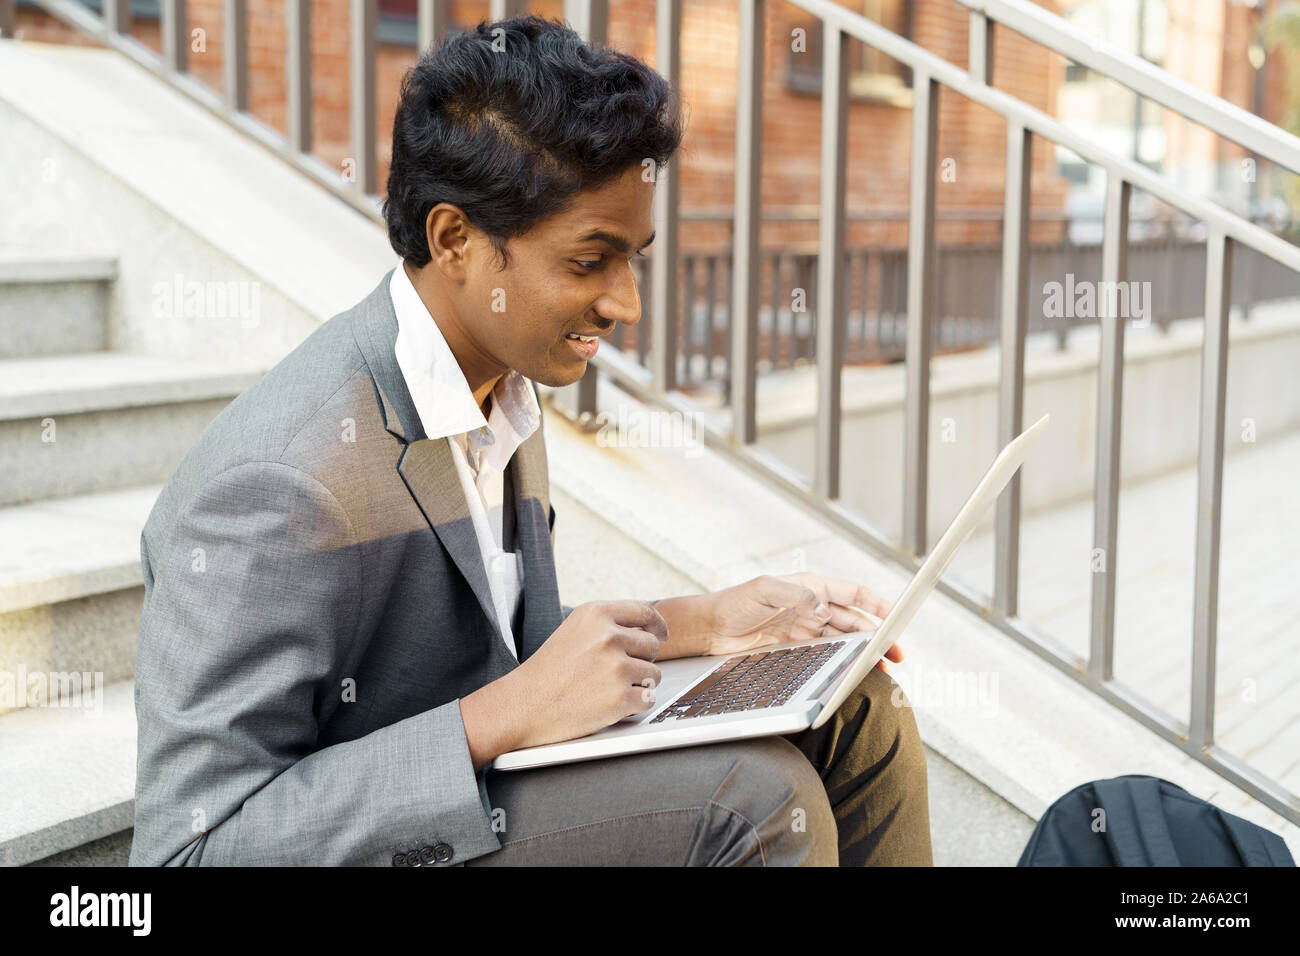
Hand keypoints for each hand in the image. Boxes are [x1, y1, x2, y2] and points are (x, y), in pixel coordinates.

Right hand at [509, 600, 668, 747]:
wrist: (523, 705)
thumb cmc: (547, 671)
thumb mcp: (574, 631)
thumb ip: (608, 625)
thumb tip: (647, 630)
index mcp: (596, 614)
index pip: (645, 611)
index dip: (658, 625)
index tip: (662, 635)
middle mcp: (608, 636)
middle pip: (652, 645)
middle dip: (642, 660)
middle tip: (617, 673)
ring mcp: (616, 668)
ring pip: (654, 674)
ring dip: (639, 684)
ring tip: (608, 689)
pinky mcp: (620, 698)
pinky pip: (648, 699)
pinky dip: (635, 705)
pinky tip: (611, 704)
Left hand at [704, 572, 903, 671]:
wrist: (711, 630)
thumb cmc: (734, 603)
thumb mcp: (764, 591)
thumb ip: (796, 597)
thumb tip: (824, 609)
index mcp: (811, 587)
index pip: (853, 593)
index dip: (878, 604)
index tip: (898, 616)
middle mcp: (813, 607)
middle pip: (855, 621)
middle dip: (878, 635)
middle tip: (896, 654)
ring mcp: (807, 628)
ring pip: (845, 640)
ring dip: (864, 652)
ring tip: (882, 667)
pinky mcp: (798, 648)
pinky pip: (828, 654)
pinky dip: (844, 662)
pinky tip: (855, 671)